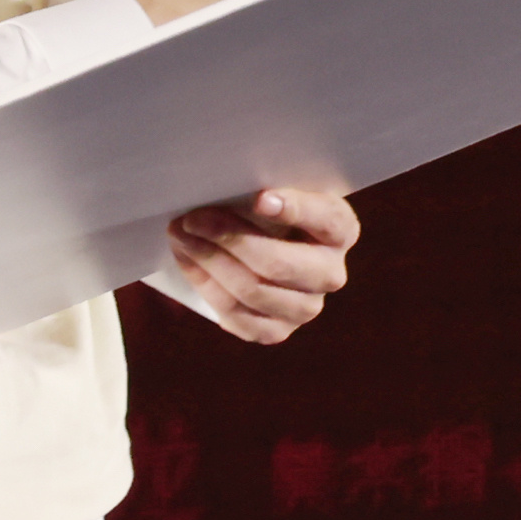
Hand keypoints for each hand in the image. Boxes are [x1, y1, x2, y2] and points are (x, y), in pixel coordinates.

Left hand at [166, 186, 358, 344]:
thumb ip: (261, 191)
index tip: (259, 199)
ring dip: (208, 262)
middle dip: (228, 239)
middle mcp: (330, 273)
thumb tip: (221, 189)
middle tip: (191, 219)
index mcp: (340, 230)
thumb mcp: (275, 193)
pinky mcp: (277, 331)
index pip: (326, 220)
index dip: (295, 210)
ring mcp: (306, 307)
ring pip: (251, 290)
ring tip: (181, 237)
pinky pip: (237, 316)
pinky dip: (206, 286)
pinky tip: (189, 262)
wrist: (263, 249)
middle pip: (278, 263)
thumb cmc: (266, 211)